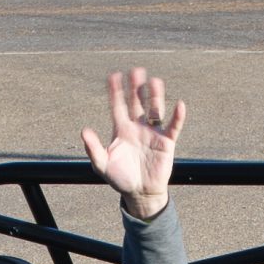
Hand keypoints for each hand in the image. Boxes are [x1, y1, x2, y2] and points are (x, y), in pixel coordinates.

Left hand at [81, 68, 185, 221]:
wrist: (139, 193)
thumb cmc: (120, 178)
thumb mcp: (102, 164)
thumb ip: (93, 148)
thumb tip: (84, 131)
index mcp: (121, 130)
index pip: (118, 106)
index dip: (116, 91)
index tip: (113, 76)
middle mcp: (137, 127)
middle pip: (137, 103)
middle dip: (136, 87)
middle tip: (136, 70)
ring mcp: (152, 133)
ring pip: (154, 110)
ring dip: (155, 96)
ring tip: (154, 81)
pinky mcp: (166, 142)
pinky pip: (173, 126)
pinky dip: (177, 117)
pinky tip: (179, 105)